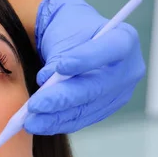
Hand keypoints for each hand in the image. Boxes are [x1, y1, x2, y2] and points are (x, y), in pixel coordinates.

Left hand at [25, 0, 145, 134]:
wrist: (74, 41)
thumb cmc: (69, 31)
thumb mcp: (64, 35)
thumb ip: (58, 59)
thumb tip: (45, 84)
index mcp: (124, 39)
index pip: (110, 50)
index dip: (86, 60)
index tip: (60, 66)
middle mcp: (128, 69)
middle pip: (95, 87)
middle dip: (62, 98)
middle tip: (34, 105)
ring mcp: (119, 93)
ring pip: (85, 108)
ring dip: (55, 117)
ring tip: (29, 121)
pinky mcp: (105, 109)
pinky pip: (81, 119)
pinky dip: (57, 123)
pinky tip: (38, 125)